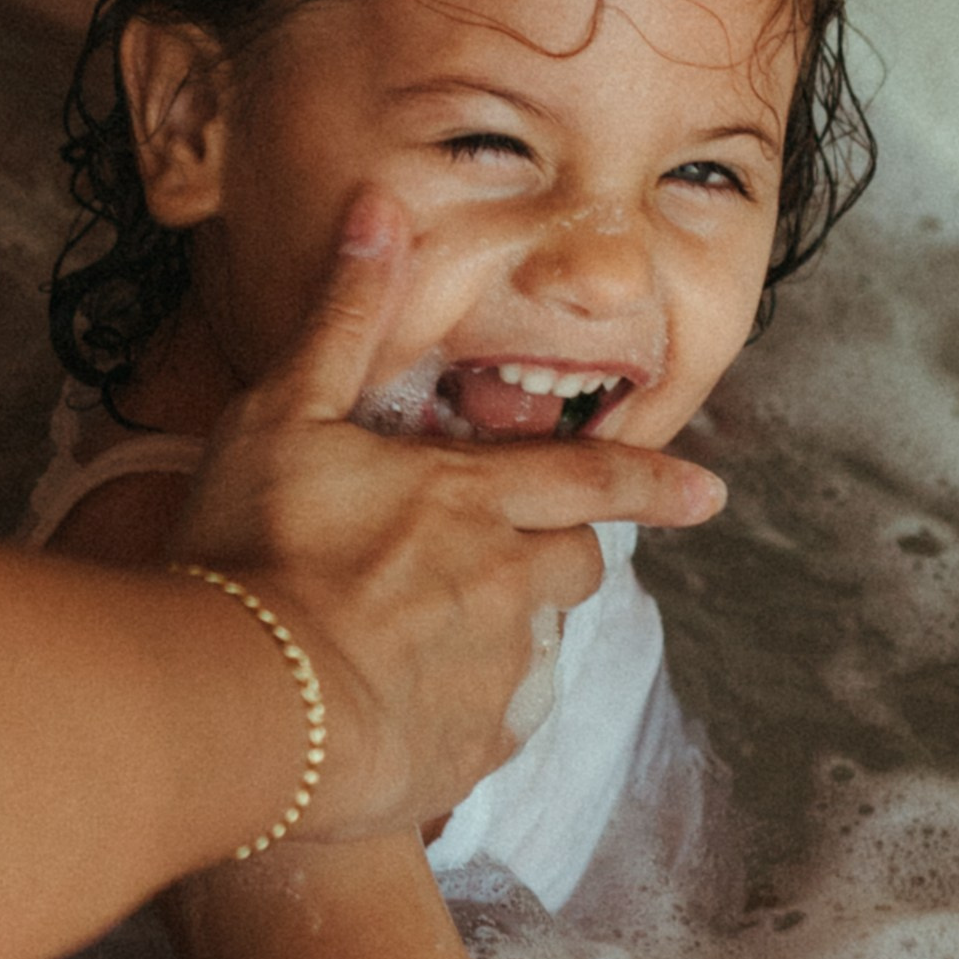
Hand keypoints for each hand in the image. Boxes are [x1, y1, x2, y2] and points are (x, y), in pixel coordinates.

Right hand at [175, 192, 723, 838]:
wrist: (249, 701)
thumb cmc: (256, 547)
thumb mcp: (284, 411)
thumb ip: (342, 315)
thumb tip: (381, 204)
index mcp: (476, 499)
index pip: (591, 478)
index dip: (652, 482)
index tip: (709, 495)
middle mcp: (505, 585)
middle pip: (573, 568)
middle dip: (563, 557)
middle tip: (523, 564)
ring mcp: (490, 676)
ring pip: (529, 649)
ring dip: (496, 638)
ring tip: (421, 645)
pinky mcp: (461, 754)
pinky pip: (482, 730)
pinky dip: (452, 717)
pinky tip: (396, 718)